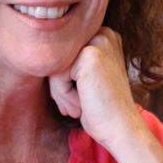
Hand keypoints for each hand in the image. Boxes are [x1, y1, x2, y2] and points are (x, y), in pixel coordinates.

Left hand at [47, 28, 147, 152]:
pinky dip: (63, 95)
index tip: (76, 99)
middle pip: (59, 57)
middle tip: (73, 108)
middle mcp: (104, 34)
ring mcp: (99, 42)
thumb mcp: (88, 78)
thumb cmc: (103, 109)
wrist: (121, 129)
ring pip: (55, 66)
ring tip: (76, 109)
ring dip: (60, 92)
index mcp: (105, 36)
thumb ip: (71, 61)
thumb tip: (41, 56)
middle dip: (60, 85)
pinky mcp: (90, 55)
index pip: (65, 53)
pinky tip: (80, 106)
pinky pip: (57, 74)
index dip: (64, 79)